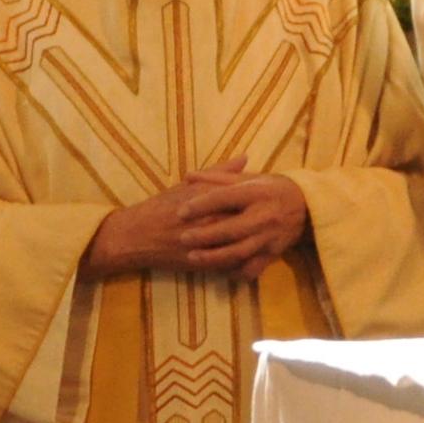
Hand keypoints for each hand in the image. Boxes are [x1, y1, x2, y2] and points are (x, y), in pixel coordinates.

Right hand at [83, 161, 312, 279]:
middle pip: (246, 221)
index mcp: (207, 198)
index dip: (265, 196)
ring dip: (259, 244)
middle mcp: (208, 219)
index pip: (244, 196)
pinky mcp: (202, 263)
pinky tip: (258, 259)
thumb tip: (245, 158)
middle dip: (266, 221)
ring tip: (276, 239)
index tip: (280, 193)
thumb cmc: (161, 207)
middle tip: (287, 217)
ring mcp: (206, 243)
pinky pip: (230, 264)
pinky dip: (245, 262)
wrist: (136, 236)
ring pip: (241, 245)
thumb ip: (219, 173)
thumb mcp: (189, 185)